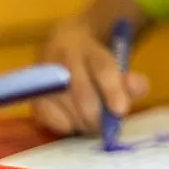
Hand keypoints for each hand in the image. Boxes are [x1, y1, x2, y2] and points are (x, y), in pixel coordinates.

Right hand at [34, 20, 149, 134]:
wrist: (64, 41)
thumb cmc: (96, 61)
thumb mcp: (117, 64)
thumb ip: (130, 80)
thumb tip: (136, 88)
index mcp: (88, 46)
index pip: (102, 68)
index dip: (112, 90)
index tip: (121, 111)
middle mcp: (62, 57)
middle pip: (82, 93)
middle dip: (97, 116)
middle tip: (105, 126)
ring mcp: (43, 74)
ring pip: (67, 107)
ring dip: (83, 122)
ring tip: (90, 122)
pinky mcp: (31, 93)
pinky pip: (49, 117)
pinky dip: (65, 125)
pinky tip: (72, 120)